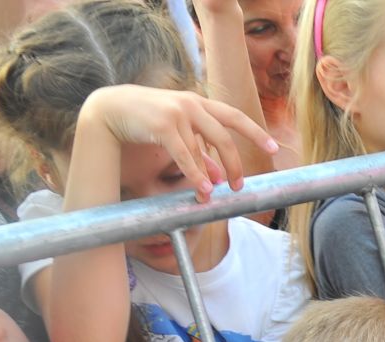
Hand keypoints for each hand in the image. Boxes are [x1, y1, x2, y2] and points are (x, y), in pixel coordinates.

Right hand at [80, 85, 273, 200]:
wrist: (110, 108)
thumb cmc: (146, 121)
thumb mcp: (178, 131)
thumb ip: (199, 150)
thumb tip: (217, 178)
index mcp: (199, 103)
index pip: (235, 117)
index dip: (256, 133)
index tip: (274, 148)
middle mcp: (191, 105)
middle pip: (225, 138)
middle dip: (235, 165)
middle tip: (239, 186)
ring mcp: (177, 113)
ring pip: (203, 151)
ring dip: (210, 177)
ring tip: (214, 196)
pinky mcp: (163, 125)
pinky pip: (185, 155)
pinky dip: (195, 175)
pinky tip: (203, 190)